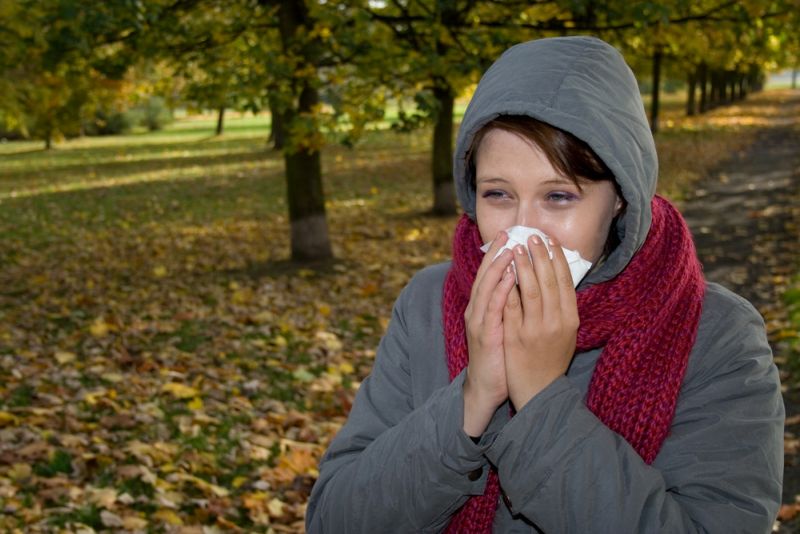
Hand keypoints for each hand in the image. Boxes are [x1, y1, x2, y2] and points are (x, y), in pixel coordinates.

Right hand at [462, 231, 515, 436]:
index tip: (509, 235)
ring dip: (498, 266)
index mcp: (482, 308)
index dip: (497, 254)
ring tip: (510, 248)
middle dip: (496, 253)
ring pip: (487, 287)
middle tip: (507, 233)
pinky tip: (511, 276)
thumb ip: (510, 306)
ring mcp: (478, 321)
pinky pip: (493, 307)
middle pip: (484, 275)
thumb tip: (523, 285)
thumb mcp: (504, 327)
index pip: (488, 275)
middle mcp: (476, 310)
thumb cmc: (500, 358)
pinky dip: (502, 289)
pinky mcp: (485, 333)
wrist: (486, 387)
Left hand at [502, 234, 578, 410]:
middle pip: (548, 281)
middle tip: (532, 236)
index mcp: (570, 319)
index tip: (550, 240)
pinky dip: (508, 287)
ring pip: (530, 290)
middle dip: (540, 256)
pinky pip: (511, 307)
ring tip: (517, 247)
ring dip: (523, 266)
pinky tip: (504, 272)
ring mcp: (535, 329)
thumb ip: (564, 308)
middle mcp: (556, 322)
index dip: (557, 259)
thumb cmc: (552, 360)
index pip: (565, 282)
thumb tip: (560, 279)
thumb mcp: (566, 333)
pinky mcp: (516, 337)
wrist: (539, 391)